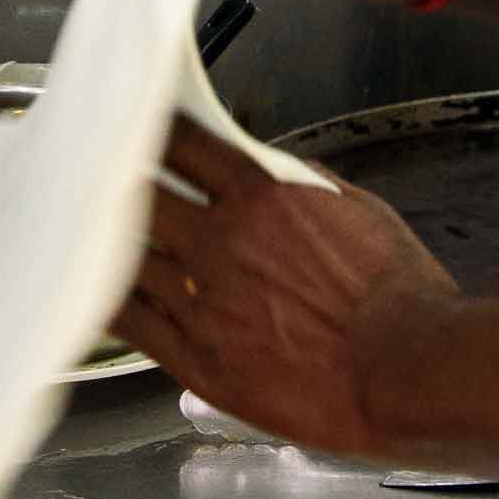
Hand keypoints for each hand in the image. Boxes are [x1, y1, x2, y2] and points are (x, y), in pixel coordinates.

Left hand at [119, 117, 457, 454]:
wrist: (403, 371)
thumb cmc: (395, 295)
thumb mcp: (359, 210)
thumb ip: (303, 185)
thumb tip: (273, 172)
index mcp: (260, 196)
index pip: (183, 143)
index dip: (155, 130)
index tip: (143, 127)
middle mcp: (219, 243)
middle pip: (140, 195)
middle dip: (122, 183)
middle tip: (106, 179)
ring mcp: (201, 302)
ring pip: (126, 258)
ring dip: (110, 242)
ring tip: (95, 234)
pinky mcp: (196, 359)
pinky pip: (132, 323)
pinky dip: (110, 301)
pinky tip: (98, 292)